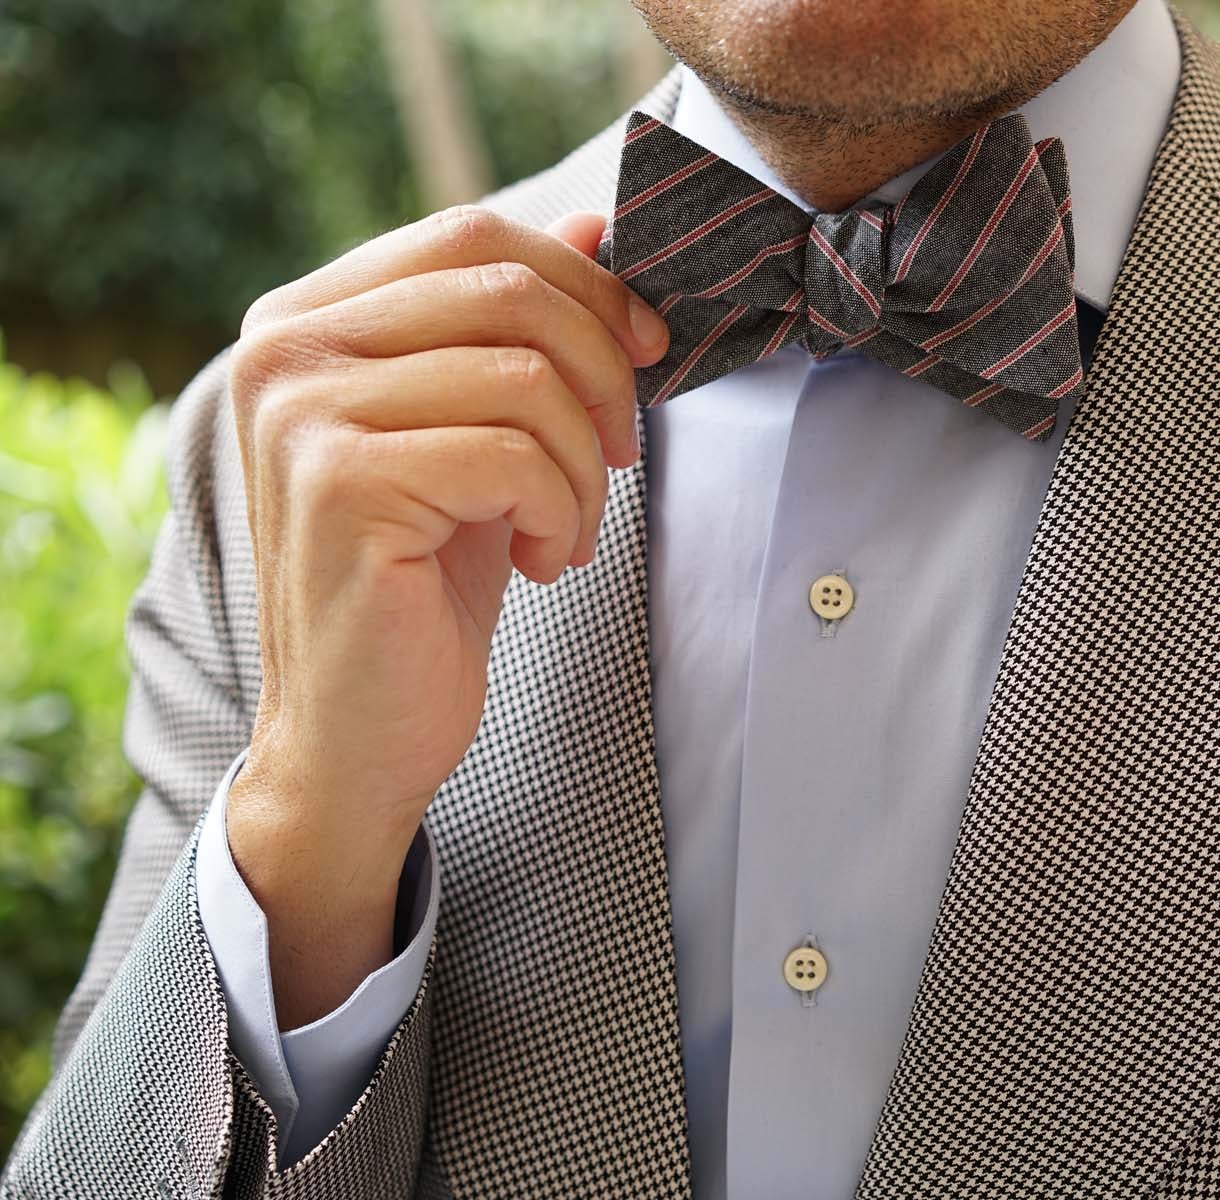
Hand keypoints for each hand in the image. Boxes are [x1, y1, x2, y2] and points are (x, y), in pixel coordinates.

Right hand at [220, 206, 666, 1026]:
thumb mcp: (485, 434)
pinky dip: (560, 513)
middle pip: (509, 289)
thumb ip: (520, 329)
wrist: (362, 731)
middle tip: (618, 458)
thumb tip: (599, 224)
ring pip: (524, 377)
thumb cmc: (425, 583)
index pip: (476, 234)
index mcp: (308, 317)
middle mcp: (284, 348)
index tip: (647, 352)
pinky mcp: (339, 485)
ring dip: (583, 467)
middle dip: (603, 373)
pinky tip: (540, 562)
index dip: (586, 285)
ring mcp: (301, 412)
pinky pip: (510, 455)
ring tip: (564, 531)